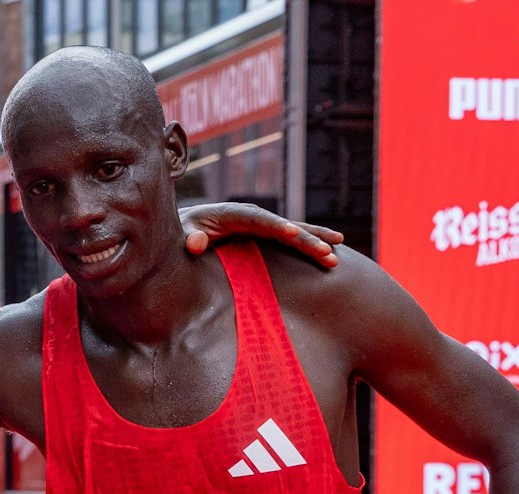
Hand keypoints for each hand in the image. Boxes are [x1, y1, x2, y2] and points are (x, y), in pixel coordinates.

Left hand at [179, 203, 342, 267]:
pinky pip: (290, 240)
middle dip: (306, 239)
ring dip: (314, 242)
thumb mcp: (182, 232)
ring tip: (335, 253)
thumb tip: (195, 244)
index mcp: (233, 213)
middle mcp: (252, 217)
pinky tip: (330, 251)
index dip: (277, 226)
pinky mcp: (264, 236)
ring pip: (293, 231)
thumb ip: (189, 236)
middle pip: (284, 226)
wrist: (184, 227)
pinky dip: (309, 244)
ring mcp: (261, 227)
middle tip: (327, 253)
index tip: (293, 233)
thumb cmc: (183, 230)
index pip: (259, 219)